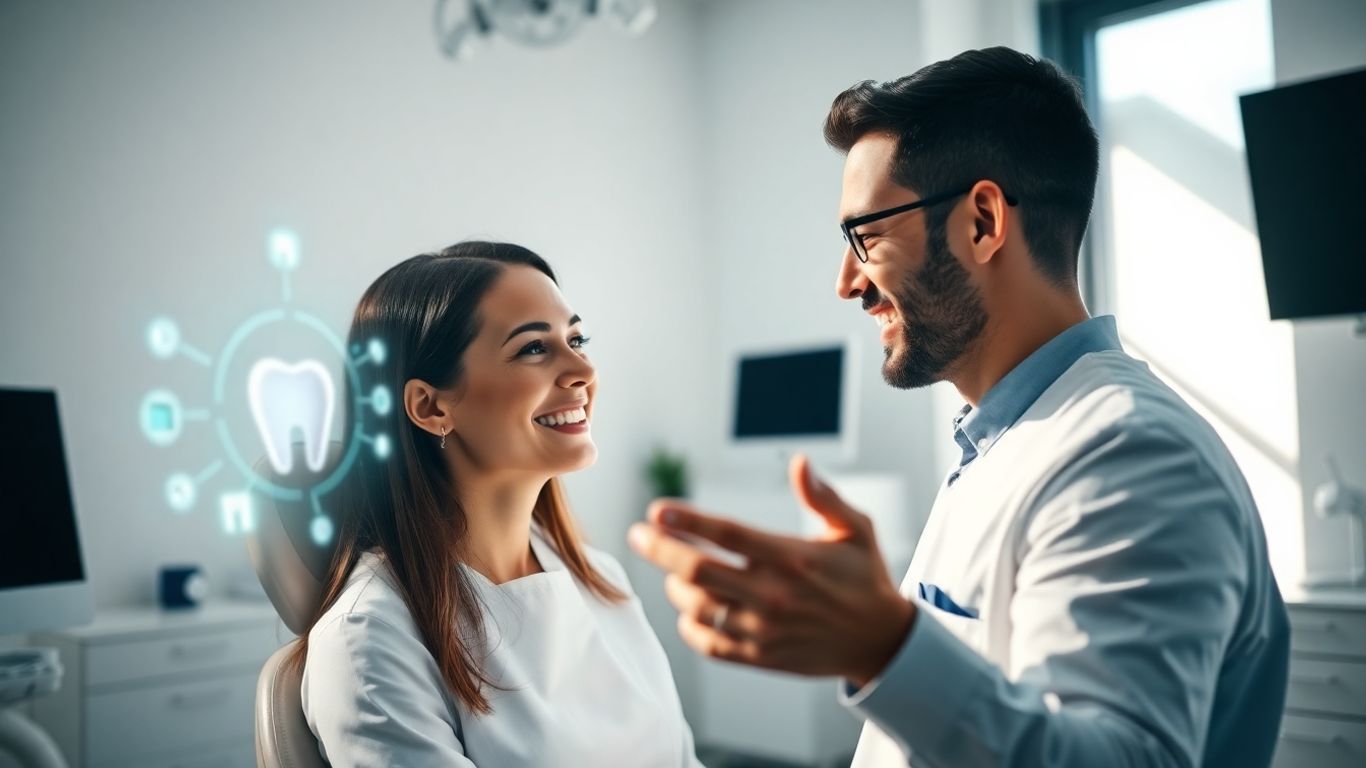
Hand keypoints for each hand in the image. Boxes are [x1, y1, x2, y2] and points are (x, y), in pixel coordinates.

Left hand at [628, 454, 915, 685]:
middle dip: (660, 550)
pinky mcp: (761, 657)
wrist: (880, 641)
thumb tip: (799, 462)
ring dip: (675, 587)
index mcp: (792, 557)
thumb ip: (823, 496)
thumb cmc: (864, 577)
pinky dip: (690, 626)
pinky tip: (689, 609)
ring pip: (698, 607)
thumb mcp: (856, 528)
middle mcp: (773, 594)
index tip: (656, 510)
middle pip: (698, 571)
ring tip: (672, 573)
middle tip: (639, 535)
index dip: (687, 521)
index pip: (728, 534)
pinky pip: (710, 644)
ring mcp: (764, 629)